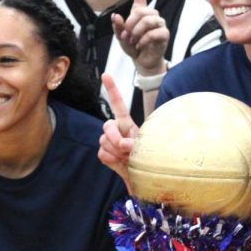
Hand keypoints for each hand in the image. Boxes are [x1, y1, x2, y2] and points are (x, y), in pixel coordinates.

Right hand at [98, 73, 136, 192]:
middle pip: (107, 126)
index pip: (118, 104)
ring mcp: (109, 142)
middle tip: (125, 148)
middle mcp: (116, 130)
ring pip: (104, 141)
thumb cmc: (148, 159)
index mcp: (127, 124)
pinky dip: (112, 160)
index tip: (105, 75)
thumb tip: (123, 144)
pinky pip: (102, 154)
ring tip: (127, 157)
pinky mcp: (104, 154)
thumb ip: (136, 145)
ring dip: (116, 151)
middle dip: (114, 137)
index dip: (112, 89)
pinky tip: (120, 163)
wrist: (142, 176)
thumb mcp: (147, 149)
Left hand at [110, 0, 168, 74]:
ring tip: (135, 41)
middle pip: (142, 11)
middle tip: (127, 36)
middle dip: (131, 24)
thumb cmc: (133, 47)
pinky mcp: (164, 34)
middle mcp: (151, 15)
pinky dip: (144, 40)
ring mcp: (159, 23)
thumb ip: (117, 27)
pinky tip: (142, 45)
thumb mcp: (120, 37)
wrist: (143, 61)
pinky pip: (154, 33)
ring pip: (148, 21)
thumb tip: (116, 16)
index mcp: (140, 11)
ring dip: (137, 33)